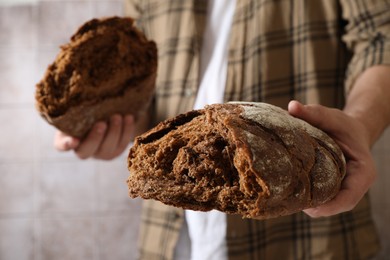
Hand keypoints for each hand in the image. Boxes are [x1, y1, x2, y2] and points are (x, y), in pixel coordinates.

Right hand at [54, 114, 134, 159]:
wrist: (103, 115)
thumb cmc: (84, 111)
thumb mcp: (75, 109)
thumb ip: (73, 107)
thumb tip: (74, 90)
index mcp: (66, 140)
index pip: (62, 145)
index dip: (67, 144)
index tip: (73, 140)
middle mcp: (83, 151)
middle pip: (87, 150)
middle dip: (96, 137)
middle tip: (101, 123)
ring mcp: (101, 154)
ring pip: (108, 149)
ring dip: (114, 132)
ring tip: (117, 116)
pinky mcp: (116, 151)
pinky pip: (122, 144)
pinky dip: (127, 130)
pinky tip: (129, 117)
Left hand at [288, 100, 376, 216]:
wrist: (349, 129)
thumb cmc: (343, 124)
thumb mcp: (331, 116)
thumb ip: (314, 112)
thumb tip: (292, 106)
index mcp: (362, 172)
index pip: (349, 198)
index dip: (330, 206)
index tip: (309, 208)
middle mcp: (355, 184)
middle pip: (336, 205)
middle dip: (315, 208)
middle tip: (290, 205)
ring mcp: (344, 188)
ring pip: (327, 204)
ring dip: (309, 205)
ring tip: (287, 200)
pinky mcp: (333, 187)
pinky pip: (322, 197)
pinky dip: (308, 197)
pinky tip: (289, 193)